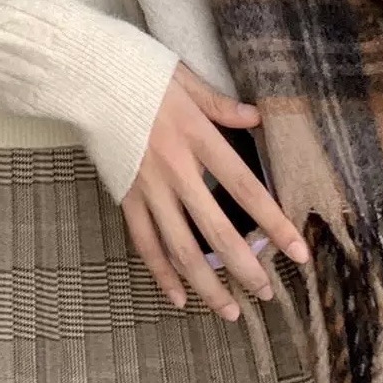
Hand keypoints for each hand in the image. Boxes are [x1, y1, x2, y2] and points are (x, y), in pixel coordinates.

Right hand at [121, 64, 308, 319]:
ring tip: (230, 310)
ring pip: (179, 247)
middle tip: (267, 292)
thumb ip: (219, 104)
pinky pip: (144, 241)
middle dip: (245, 265)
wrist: (83, 76)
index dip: (273, 221)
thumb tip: (257, 117)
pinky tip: (176, 296)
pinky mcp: (124, 194)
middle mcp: (174, 169)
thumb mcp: (183, 79)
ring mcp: (147, 186)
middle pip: (215, 229)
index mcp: (196, 136)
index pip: (244, 187)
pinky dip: (160, 272)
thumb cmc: (136, 72)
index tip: (299, 251)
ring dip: (206, 283)